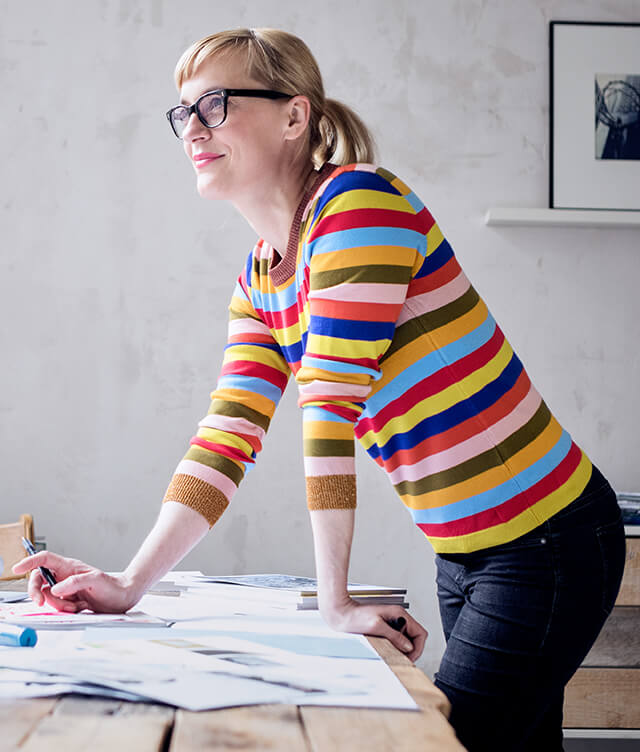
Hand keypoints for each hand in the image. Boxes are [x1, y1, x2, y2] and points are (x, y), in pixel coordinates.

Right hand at [12, 552, 139, 613]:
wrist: (123, 598)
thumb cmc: (112, 586)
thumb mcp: (95, 581)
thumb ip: (74, 583)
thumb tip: (54, 589)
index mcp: (69, 566)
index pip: (44, 560)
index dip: (29, 561)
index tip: (16, 568)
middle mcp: (65, 576)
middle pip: (39, 580)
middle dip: (37, 592)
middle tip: (40, 602)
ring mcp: (66, 588)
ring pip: (47, 597)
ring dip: (58, 604)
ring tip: (77, 605)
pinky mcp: (68, 600)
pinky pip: (56, 606)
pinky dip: (64, 610)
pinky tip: (79, 608)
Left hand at [321, 598, 427, 662]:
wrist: (341, 614)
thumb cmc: (354, 617)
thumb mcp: (376, 627)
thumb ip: (394, 636)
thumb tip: (408, 646)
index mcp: (398, 614)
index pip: (420, 633)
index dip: (418, 647)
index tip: (410, 657)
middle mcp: (397, 617)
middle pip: (414, 637)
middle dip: (410, 649)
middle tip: (401, 658)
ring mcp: (391, 621)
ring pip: (405, 639)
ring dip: (401, 648)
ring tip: (392, 652)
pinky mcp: (385, 626)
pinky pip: (396, 638)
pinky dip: (394, 645)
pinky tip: (386, 647)